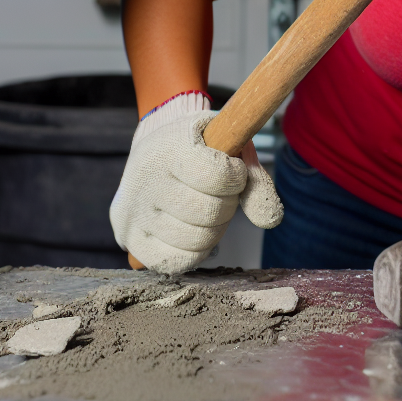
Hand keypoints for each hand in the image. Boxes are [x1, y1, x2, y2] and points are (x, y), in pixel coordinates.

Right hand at [109, 92, 282, 273]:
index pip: (218, 175)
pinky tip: (193, 227)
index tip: (232, 169)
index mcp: (168, 147)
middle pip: (210, 213)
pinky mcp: (131, 238)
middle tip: (217, 191)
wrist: (155, 148)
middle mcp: (144, 180)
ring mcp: (134, 212)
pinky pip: (178, 261)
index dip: (236, 176)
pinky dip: (196, 249)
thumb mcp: (227, 140)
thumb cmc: (199, 144)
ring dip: (214, 228)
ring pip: (197, 240)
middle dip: (227, 203)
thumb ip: (253, 175)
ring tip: (203, 207)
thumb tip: (271, 220)